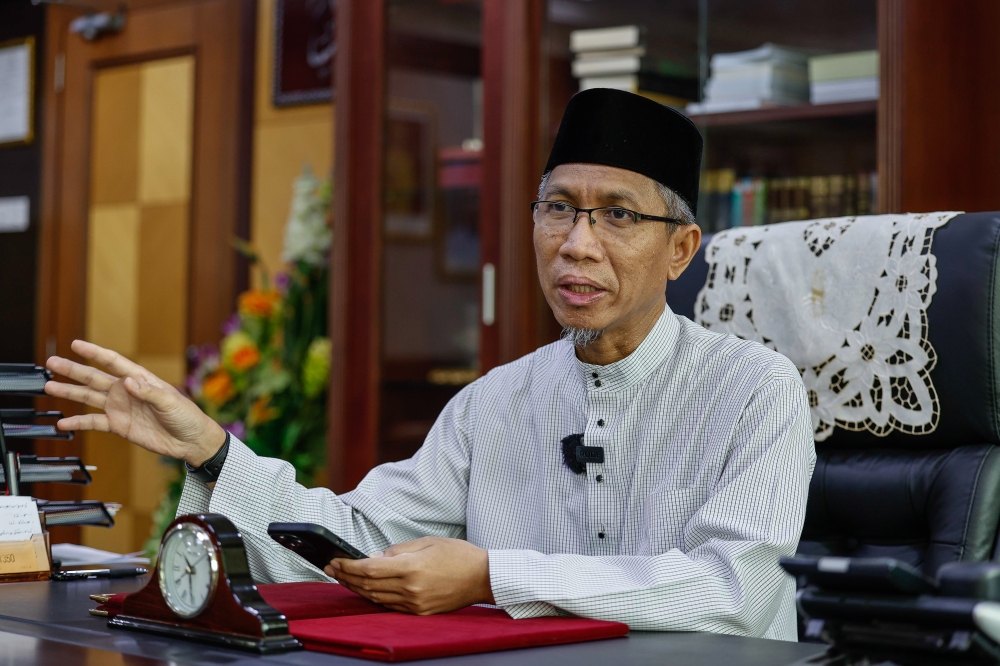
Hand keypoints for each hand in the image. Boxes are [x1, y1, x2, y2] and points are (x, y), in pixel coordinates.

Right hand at [44, 340, 226, 466]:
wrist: (190, 441)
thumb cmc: (187, 416)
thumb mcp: (170, 401)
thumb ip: (148, 392)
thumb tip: (128, 381)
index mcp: (140, 379)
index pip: (113, 362)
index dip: (94, 352)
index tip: (76, 344)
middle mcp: (126, 391)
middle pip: (94, 377)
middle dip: (73, 370)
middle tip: (52, 363)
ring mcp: (120, 407)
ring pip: (89, 397)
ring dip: (70, 392)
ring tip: (49, 387)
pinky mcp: (119, 425)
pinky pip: (94, 422)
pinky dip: (78, 423)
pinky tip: (63, 423)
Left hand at [325, 537, 494, 614]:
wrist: (482, 577)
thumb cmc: (459, 555)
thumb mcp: (427, 542)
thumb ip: (397, 551)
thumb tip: (373, 558)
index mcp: (412, 568)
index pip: (369, 569)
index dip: (348, 566)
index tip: (336, 561)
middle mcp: (411, 589)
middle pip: (368, 585)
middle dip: (346, 577)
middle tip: (332, 568)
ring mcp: (415, 604)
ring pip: (376, 598)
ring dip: (356, 589)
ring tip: (343, 579)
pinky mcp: (420, 612)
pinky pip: (390, 606)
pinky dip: (374, 597)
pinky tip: (366, 590)